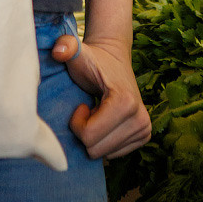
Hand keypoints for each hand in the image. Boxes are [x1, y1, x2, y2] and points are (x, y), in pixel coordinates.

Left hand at [51, 34, 150, 159]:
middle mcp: (141, 119)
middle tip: (89, 108)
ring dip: (95, 136)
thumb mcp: (77, 52)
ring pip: (104, 155)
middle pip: (96, 150)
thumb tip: (58, 50)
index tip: (82, 104)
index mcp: (126, 102)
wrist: (114, 59)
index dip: (77, 122)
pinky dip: (105, 140)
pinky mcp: (144, 136)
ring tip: (98, 113)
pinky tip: (106, 121)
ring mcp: (145, 130)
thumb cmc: (92, 59)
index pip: (89, 136)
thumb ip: (66, 47)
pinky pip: (113, 154)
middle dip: (85, 131)